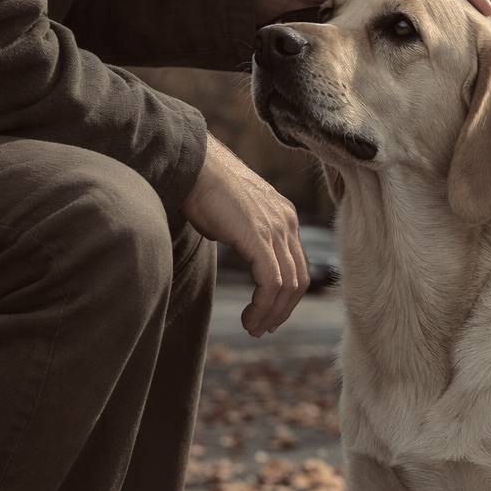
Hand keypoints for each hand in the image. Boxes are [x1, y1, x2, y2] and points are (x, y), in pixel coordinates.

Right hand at [180, 134, 308, 337]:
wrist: (191, 163)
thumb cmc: (203, 187)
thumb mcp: (235, 216)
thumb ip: (247, 236)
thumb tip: (244, 253)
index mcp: (285, 217)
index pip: (297, 266)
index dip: (286, 296)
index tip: (269, 314)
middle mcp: (287, 223)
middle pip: (299, 280)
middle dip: (282, 310)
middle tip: (262, 328)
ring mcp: (276, 229)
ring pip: (287, 286)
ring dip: (271, 314)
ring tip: (253, 328)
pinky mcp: (260, 237)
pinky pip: (272, 283)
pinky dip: (263, 307)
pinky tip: (249, 318)